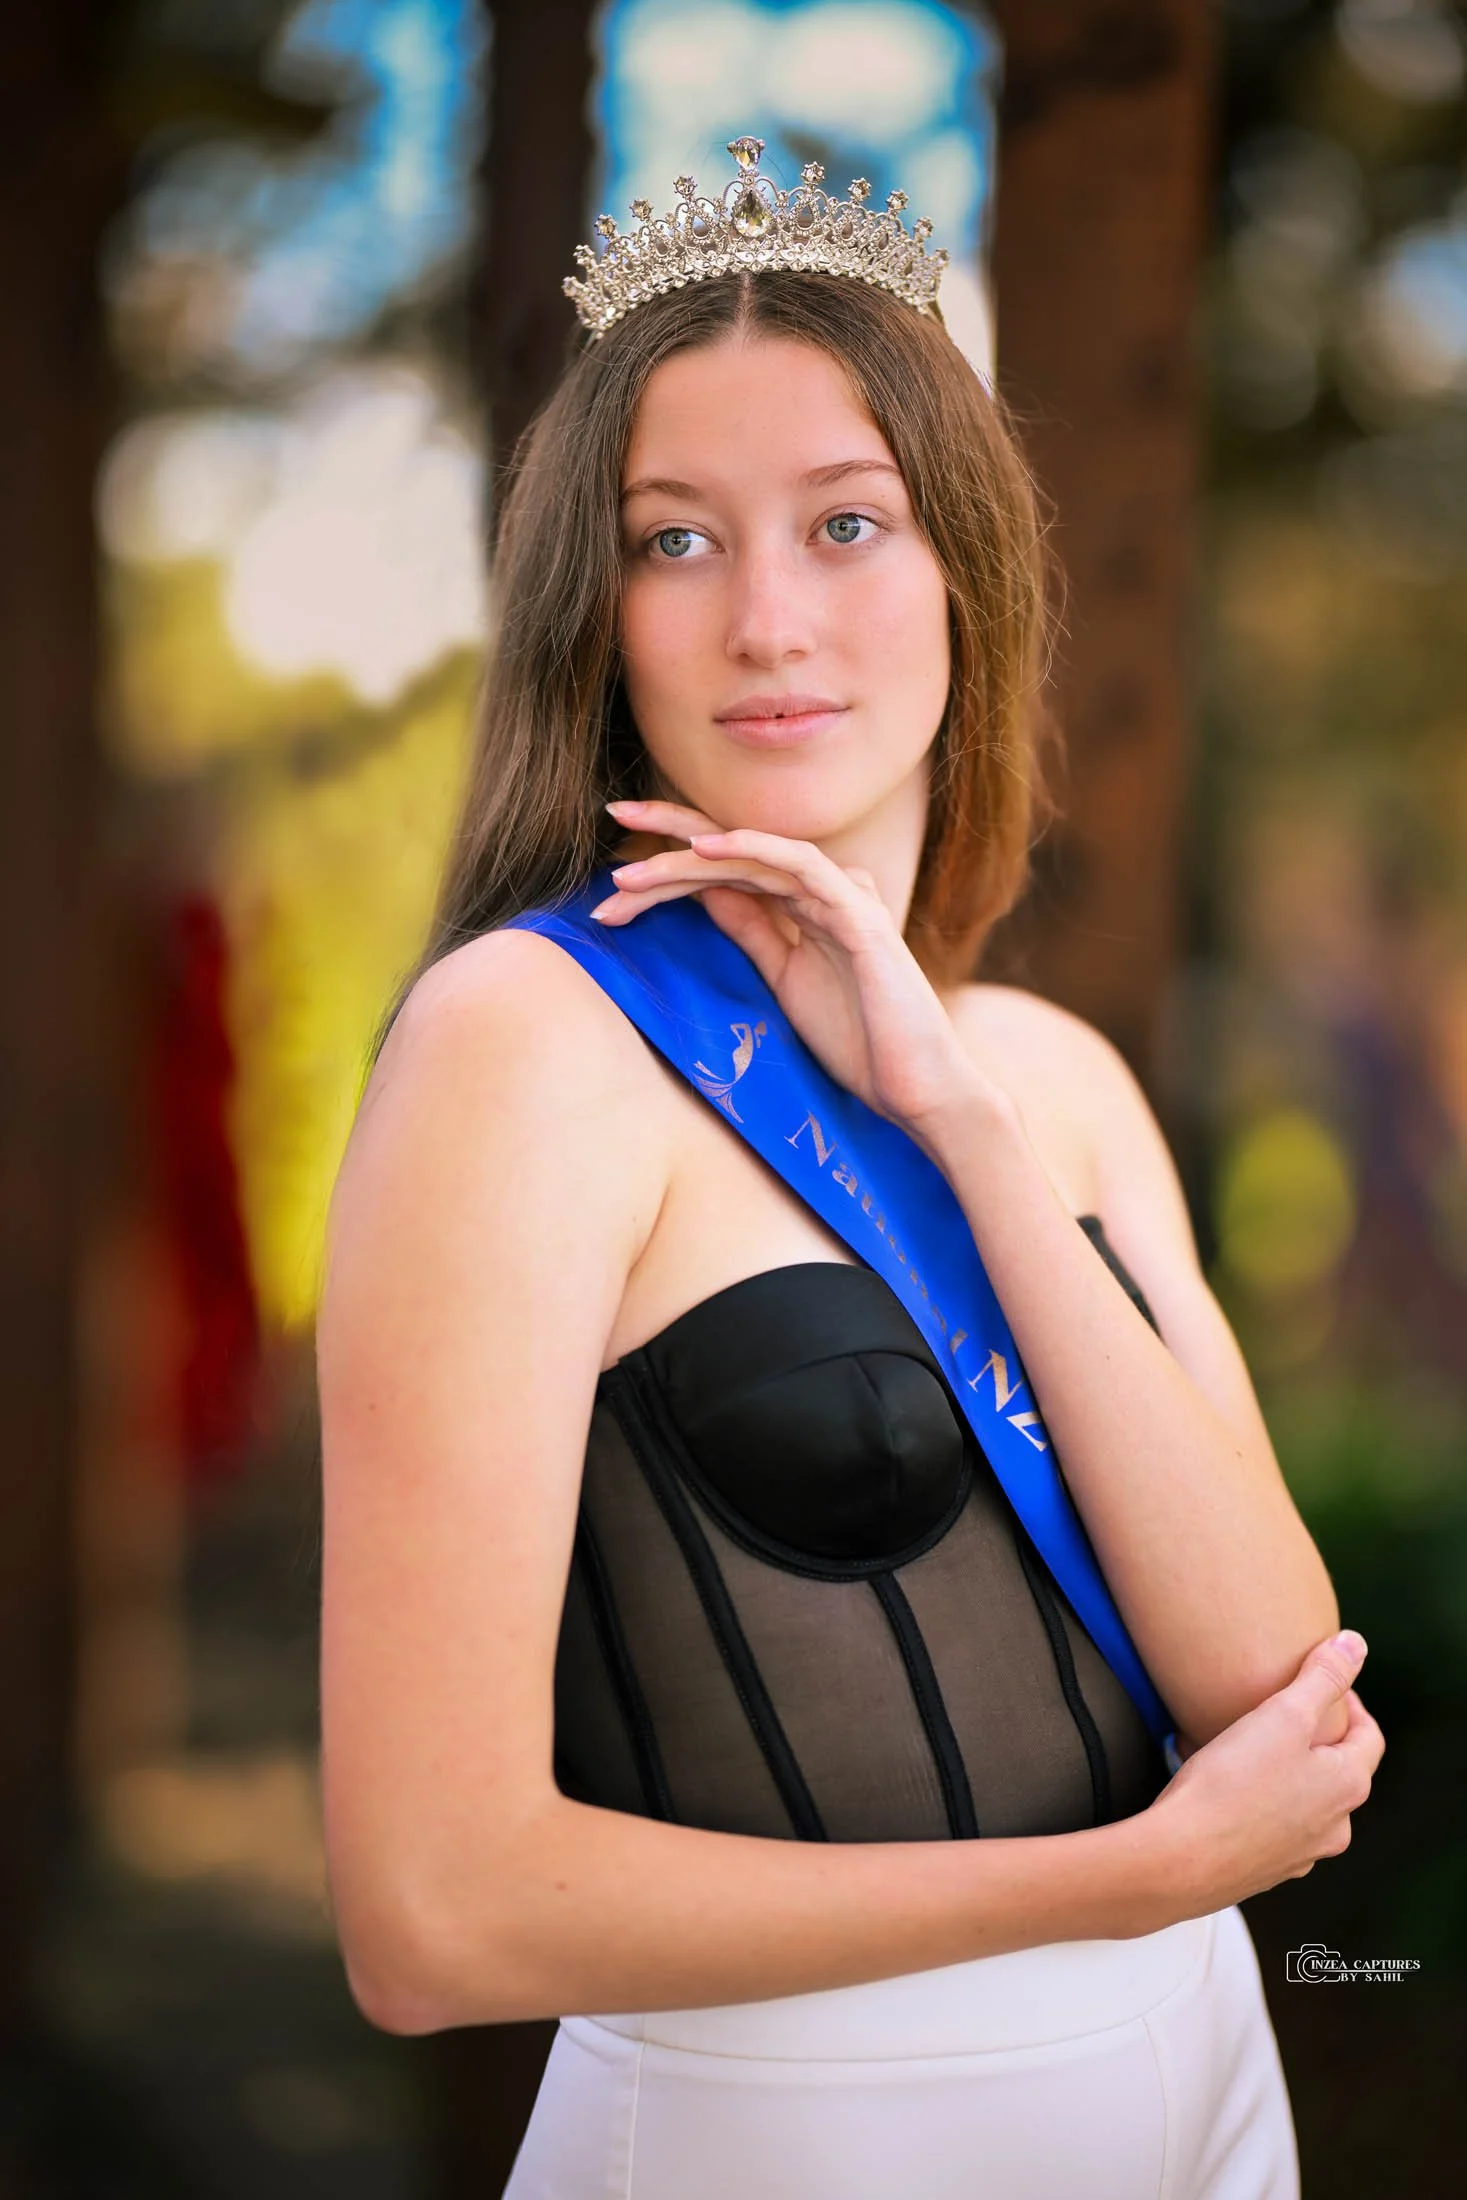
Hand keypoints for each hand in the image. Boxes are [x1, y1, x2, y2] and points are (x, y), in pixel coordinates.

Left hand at [593, 797, 999, 1138]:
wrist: (917, 1089)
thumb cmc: (859, 1041)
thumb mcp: (785, 978)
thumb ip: (752, 931)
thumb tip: (703, 893)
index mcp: (801, 906)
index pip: (727, 869)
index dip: (670, 859)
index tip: (613, 869)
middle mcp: (820, 891)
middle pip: (734, 849)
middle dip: (668, 834)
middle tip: (613, 815)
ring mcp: (842, 900)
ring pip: (756, 856)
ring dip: (691, 855)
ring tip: (633, 867)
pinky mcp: (861, 918)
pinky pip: (804, 868)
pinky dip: (757, 850)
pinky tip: (710, 847)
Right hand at [1146, 1631, 1384, 1916]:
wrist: (1181, 1858)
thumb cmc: (1232, 1786)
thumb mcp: (1283, 1715)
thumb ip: (1323, 1678)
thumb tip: (1356, 1645)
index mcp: (1346, 1787)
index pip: (1369, 1736)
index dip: (1350, 1702)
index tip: (1321, 1682)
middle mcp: (1332, 1827)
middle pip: (1335, 1769)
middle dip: (1311, 1735)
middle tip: (1280, 1710)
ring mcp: (1298, 1853)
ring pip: (1299, 1798)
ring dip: (1279, 1768)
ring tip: (1241, 1742)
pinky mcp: (1261, 1868)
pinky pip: (1266, 1822)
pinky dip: (1252, 1797)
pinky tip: (1218, 1781)